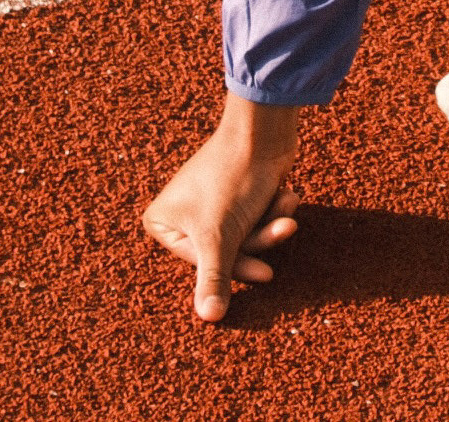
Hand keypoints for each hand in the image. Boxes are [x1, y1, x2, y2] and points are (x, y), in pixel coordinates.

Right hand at [142, 95, 301, 321]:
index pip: (202, 265)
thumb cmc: (233, 178)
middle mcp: (182, 213)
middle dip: (260, 238)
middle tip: (284, 229)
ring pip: (245, 237)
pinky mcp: (238, 195)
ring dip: (272, 223)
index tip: (266, 273)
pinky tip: (286, 193)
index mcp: (161, 221)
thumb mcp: (220, 237)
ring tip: (286, 202)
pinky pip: (256, 219)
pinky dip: (275, 210)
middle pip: (226, 252)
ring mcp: (212, 204)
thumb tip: (208, 318)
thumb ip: (213, 278)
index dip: (237, 266)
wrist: (265, 130)